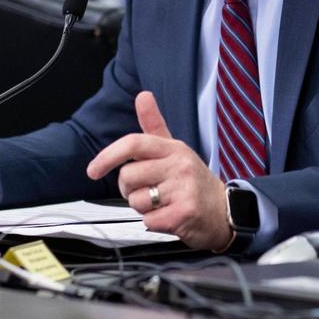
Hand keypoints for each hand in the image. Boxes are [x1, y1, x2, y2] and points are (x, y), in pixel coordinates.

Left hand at [86, 91, 231, 250]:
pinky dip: (153, 222)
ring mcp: (182, 189)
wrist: (224, 211)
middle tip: (147, 190)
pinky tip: (168, 216)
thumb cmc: (194, 181)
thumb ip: (154, 124)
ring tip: (162, 203)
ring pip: (136, 200)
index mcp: (173, 148)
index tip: (94, 170)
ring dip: (142, 207)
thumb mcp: (175, 149)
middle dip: (128, 189)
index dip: (108, 156)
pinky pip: (148, 220)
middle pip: (128, 176)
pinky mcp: (183, 214)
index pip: (134, 143)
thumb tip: (143, 96)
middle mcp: (179, 165)